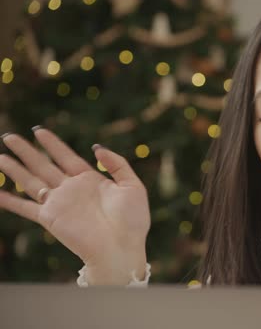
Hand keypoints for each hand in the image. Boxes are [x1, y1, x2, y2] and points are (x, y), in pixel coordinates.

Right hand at [0, 127, 150, 283]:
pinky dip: (9, 201)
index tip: (38, 130)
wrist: (122, 247)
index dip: (52, 144)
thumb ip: (117, 164)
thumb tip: (96, 148)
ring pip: (30, 181)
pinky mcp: (50, 218)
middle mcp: (72, 190)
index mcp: (91, 180)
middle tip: (8, 137)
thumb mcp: (132, 185)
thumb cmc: (132, 220)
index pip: (66, 157)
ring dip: (14, 169)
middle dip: (26, 151)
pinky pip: (25, 207)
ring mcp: (60, 203)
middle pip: (44, 165)